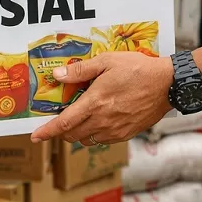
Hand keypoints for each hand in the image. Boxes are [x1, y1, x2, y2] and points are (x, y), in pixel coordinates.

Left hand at [30, 52, 173, 145]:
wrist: (167, 84)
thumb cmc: (137, 69)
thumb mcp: (107, 62)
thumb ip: (80, 70)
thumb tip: (58, 75)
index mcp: (95, 103)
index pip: (64, 123)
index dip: (47, 131)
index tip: (35, 136)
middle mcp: (103, 120)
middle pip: (73, 134)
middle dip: (62, 130)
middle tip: (61, 117)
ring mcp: (115, 130)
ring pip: (87, 139)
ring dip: (78, 132)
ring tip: (82, 116)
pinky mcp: (126, 134)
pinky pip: (103, 140)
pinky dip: (95, 133)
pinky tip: (100, 118)